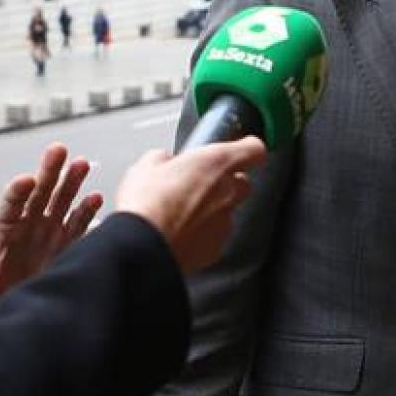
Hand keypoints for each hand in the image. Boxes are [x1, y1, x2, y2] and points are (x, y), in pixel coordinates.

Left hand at [0, 143, 102, 306]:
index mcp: (5, 229)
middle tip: (57, 150)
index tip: (26, 180)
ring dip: (71, 181)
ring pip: (61, 199)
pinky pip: (78, 221)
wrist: (16, 290)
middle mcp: (28, 223)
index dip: (17, 193)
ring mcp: (48, 228)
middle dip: (48, 171)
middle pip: (39, 191)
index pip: (10, 205)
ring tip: (81, 164)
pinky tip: (96, 197)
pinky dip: (87, 210)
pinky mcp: (66, 239)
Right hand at [113, 137, 264, 273]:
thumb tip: (165, 161)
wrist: (142, 248)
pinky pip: (214, 235)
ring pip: (226, 211)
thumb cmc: (146, 206)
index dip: (247, 147)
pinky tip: (178, 231)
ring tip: (180, 211)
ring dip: (210, 209)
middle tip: (199, 181)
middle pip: (242, 183)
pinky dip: (201, 233)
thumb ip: (166, 158)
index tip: (241, 146)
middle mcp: (228, 193)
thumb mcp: (147, 165)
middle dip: (225, 181)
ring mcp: (224, 223)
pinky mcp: (215, 249)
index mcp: (217, 163)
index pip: (254, 149)